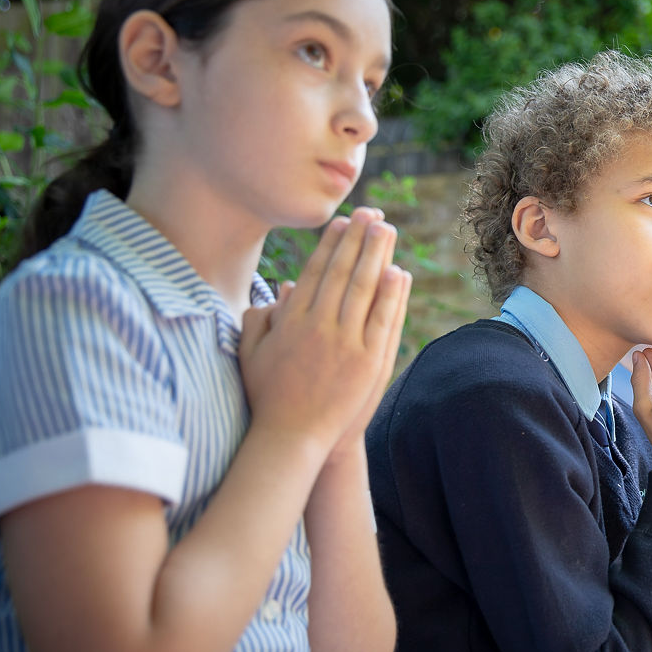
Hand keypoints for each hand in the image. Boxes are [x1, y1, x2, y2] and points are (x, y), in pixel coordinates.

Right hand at [240, 209, 407, 460]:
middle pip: (344, 272)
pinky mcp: (369, 362)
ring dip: (377, 256)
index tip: (342, 222)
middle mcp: (320, 326)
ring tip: (387, 229)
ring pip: (365, 289)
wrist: (293, 439)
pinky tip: (399, 272)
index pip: (316, 272)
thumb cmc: (268, 396)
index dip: (331, 244)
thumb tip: (286, 287)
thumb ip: (262, 317)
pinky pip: (384, 320)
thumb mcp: (253, 353)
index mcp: (292, 321)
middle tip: (371, 212)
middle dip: (358, 238)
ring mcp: (347, 344)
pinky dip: (392, 295)